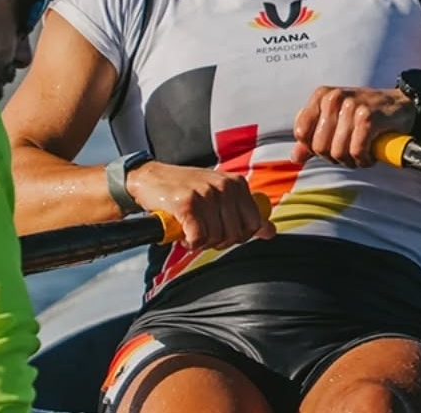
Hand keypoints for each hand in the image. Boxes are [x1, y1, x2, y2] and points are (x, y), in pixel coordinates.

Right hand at [126, 162, 276, 249]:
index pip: (253, 224)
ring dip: (201, 241)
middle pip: (235, 234)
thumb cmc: (185, 189)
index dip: (238, 235)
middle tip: (203, 232)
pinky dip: (189, 242)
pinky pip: (198, 239)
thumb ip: (245, 213)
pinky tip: (182, 233)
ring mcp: (206, 194)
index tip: (222, 231)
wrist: (149, 178)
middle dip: (218, 240)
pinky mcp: (187, 204)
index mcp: (237, 183)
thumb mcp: (220, 195)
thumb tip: (270, 232)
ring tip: (191, 229)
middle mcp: (224, 186)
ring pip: (216, 238)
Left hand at [291, 86, 415, 166]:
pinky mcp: (368, 118)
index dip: (314, 148)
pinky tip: (370, 154)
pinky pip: (356, 152)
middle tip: (349, 152)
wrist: (400, 106)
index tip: (330, 146)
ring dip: (351, 160)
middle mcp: (334, 98)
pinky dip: (364, 160)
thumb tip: (295, 157)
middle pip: (319, 147)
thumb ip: (313, 138)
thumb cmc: (364, 114)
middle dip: (335, 157)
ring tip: (361, 152)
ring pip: (338, 152)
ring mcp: (351, 106)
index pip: (301, 133)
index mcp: (321, 96)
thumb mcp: (335, 120)